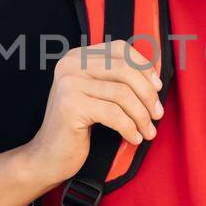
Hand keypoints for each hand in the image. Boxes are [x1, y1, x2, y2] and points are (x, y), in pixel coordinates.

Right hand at [19, 39, 162, 186]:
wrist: (48, 156)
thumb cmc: (76, 127)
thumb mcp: (95, 95)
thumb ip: (115, 80)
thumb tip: (154, 77)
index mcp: (77, 57)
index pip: (120, 49)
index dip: (143, 66)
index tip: (156, 88)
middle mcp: (71, 65)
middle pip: (125, 70)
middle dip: (147, 94)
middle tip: (157, 114)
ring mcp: (69, 84)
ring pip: (123, 94)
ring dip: (142, 116)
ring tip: (147, 131)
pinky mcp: (71, 105)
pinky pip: (114, 114)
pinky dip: (130, 128)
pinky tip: (133, 138)